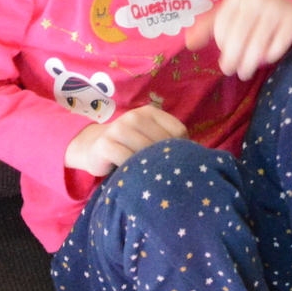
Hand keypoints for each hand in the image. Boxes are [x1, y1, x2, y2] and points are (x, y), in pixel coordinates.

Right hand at [64, 105, 187, 176]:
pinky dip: (134, 172)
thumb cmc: (129, 145)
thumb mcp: (149, 136)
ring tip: (152, 179)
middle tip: (165, 176)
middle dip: (166, 161)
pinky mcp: (105, 145)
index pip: (178, 131)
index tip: (176, 162)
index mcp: (149, 112)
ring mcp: (118, 129)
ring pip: (146, 152)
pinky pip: (127, 161)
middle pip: (162, 143)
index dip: (181, 149)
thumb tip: (197, 155)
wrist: (94, 148)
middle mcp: (134, 117)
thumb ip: (168, 140)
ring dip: (151, 168)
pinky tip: (136, 178)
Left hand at [183, 0, 291, 80]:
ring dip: (249, 64)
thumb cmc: (249, 10)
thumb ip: (207, 27)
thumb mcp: (228, 12)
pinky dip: (270, 56)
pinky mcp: (291, 18)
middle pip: (238, 37)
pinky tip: (265, 59)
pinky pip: (277, 45)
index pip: (222, 26)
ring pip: (257, 44)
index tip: (223, 59)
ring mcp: (275, 7)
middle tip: (231, 72)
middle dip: (232, 59)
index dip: (221, 45)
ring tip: (245, 73)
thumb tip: (190, 44)